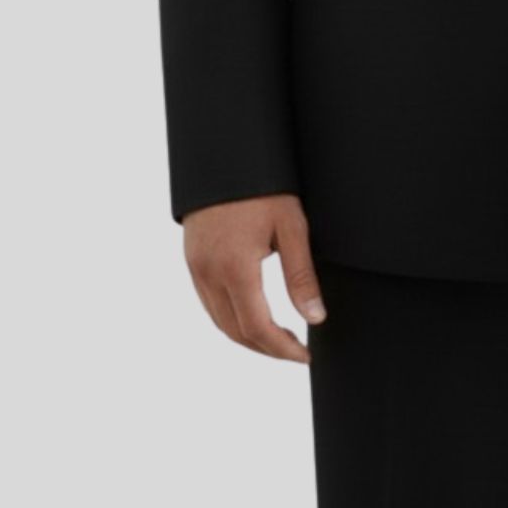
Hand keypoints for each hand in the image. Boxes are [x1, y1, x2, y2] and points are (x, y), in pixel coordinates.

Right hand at [182, 193, 326, 361]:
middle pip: (235, 332)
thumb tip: (315, 318)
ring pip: (219, 321)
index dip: (282, 349)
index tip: (305, 355)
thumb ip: (301, 276)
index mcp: (235, 268)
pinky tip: (251, 314)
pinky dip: (230, 318)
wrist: (227, 152)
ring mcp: (196, 267)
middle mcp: (209, 273)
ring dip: (247, 337)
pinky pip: (209, 303)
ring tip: (278, 337)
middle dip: (266, 349)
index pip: (257, 328)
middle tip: (295, 351)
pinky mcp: (192, 259)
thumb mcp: (291, 226)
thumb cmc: (264, 186)